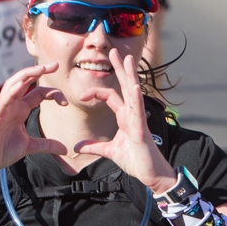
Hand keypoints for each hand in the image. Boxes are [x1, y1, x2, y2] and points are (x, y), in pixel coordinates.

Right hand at [0, 63, 68, 177]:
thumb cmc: (3, 151)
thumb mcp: (29, 147)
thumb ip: (46, 145)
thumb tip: (65, 149)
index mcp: (21, 109)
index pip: (39, 93)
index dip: (53, 93)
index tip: (65, 102)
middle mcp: (13, 105)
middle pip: (26, 81)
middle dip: (39, 71)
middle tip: (56, 64)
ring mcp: (3, 108)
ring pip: (13, 84)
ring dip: (27, 75)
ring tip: (41, 68)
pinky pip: (4, 100)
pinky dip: (12, 91)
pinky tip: (21, 85)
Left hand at [74, 48, 177, 191]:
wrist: (150, 174)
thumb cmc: (135, 160)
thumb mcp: (109, 152)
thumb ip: (93, 146)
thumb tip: (76, 146)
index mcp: (124, 116)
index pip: (110, 96)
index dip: (96, 91)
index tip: (81, 94)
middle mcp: (132, 114)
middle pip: (125, 86)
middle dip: (120, 68)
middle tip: (115, 51)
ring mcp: (138, 119)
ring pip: (134, 93)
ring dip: (131, 75)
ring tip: (128, 59)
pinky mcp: (141, 129)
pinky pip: (139, 110)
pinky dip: (136, 98)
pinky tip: (134, 86)